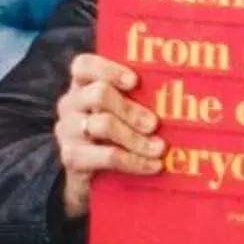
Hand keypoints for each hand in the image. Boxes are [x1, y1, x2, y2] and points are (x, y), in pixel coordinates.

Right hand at [55, 54, 163, 221]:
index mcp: (82, 85)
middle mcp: (70, 104)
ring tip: (159, 148)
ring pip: (103, 125)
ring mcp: (67, 131)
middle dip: (132, 109)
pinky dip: (135, 161)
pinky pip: (108, 156)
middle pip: (99, 94)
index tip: (134, 81)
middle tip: (155, 123)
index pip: (84, 65)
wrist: (89, 178)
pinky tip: (153, 165)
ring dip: (137, 138)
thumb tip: (177, 97)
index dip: (109, 69)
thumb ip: (136, 100)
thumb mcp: (120, 114)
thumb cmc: (113, 137)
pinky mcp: (71, 157)